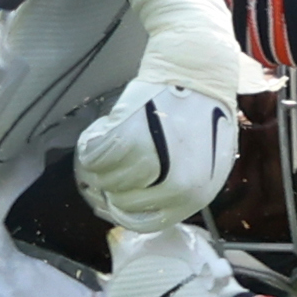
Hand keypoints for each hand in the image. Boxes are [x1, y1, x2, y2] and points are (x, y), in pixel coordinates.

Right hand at [74, 76, 235, 231]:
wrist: (198, 73)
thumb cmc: (201, 113)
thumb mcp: (203, 162)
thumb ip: (177, 187)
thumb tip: (140, 202)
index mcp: (197, 196)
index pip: (146, 222)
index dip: (123, 210)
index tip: (113, 196)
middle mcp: (177, 188)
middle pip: (120, 202)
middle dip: (112, 180)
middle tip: (115, 156)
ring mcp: (155, 166)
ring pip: (105, 179)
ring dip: (103, 160)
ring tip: (117, 136)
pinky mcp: (132, 141)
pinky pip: (95, 157)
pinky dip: (92, 143)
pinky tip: (105, 128)